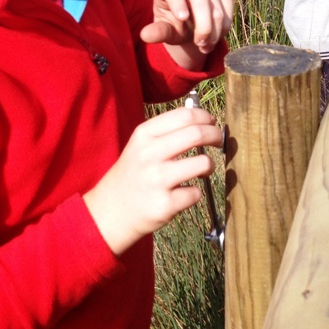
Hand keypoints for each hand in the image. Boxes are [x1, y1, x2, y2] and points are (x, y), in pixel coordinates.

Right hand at [83, 106, 221, 254]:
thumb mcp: (140, 145)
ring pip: (203, 163)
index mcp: (144, 135)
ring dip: (210, 165)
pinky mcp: (165, 204)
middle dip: (215, 136)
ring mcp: (157, 180)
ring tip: (203, 169)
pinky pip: (196, 193)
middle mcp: (149, 154)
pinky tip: (182, 194)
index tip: (212, 122)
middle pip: (197, 134)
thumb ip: (167, 132)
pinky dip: (195, 193)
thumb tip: (204, 121)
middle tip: (219, 141)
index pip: (185, 115)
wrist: (109, 213)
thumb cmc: (133, 174)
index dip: (205, 117)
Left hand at [139, 0, 233, 68]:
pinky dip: (224, 28)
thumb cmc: (172, 27)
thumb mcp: (164, 31)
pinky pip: (228, 11)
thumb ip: (157, 32)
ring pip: (216, 10)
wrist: (189, 28)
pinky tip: (215, 38)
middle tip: (200, 45)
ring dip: (214, 33)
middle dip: (203, 27)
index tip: (182, 18)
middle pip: (200, 0)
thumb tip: (144, 35)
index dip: (177, 0)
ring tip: (205, 47)